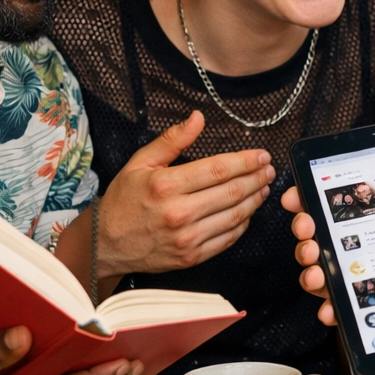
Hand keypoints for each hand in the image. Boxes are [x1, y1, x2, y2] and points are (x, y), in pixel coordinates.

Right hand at [99, 111, 274, 275]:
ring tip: (264, 187)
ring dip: (255, 200)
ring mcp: (187, 238)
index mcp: (166, 185)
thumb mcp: (140, 163)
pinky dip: (243, 223)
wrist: (105, 243)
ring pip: (235, 216)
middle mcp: (179, 213)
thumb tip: (198, 118)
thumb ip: (172, 140)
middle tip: (269, 170)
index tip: (262, 155)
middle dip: (257, 178)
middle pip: (232, 192)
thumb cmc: (124, 200)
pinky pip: (228, 239)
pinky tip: (249, 211)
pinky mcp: (192, 257)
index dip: (245, 161)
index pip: (218, 170)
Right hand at [280, 185, 374, 327]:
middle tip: (311, 235)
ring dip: (313, 271)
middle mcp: (364, 245)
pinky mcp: (366, 308)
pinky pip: (340, 307)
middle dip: (308, 234)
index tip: (298, 198)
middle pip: (322, 234)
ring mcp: (360, 276)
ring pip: (323, 270)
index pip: (341, 202)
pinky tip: (332, 312)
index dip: (312, 197)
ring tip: (318, 273)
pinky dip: (331, 309)